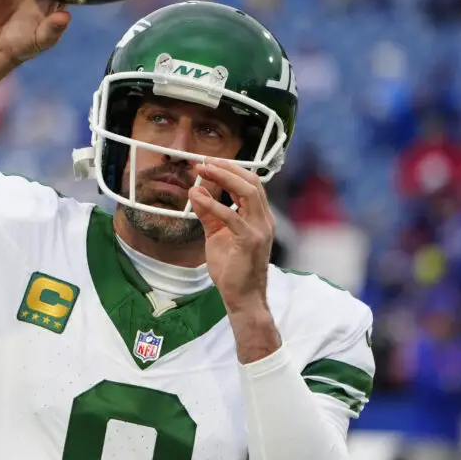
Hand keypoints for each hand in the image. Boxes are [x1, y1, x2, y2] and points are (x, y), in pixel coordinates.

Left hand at [188, 159, 273, 313]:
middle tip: (204, 162)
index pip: (250, 184)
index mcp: (259, 217)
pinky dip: (215, 205)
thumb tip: (196, 192)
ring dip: (224, 178)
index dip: (231, 170)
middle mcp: (264, 220)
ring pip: (248, 193)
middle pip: (252, 182)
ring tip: (203, 171)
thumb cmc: (232, 268)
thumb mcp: (216, 234)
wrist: (242, 297)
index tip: (209, 162)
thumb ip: (209, 214)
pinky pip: (233, 217)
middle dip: (227, 168)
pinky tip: (199, 198)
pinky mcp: (250, 241)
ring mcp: (260, 230)